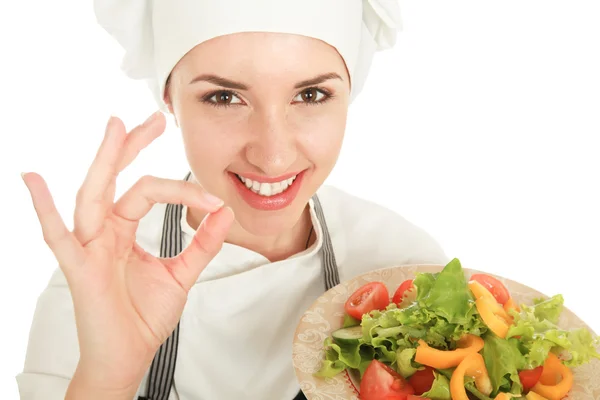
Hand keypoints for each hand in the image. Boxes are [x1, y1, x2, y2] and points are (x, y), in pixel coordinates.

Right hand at [22, 112, 233, 398]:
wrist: (129, 356)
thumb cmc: (144, 317)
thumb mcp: (181, 274)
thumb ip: (202, 244)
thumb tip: (224, 211)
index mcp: (124, 230)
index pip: (148, 191)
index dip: (182, 191)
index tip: (213, 199)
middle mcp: (103, 232)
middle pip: (114, 179)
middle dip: (131, 146)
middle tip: (153, 119)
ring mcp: (89, 247)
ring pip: (93, 196)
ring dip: (104, 161)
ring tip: (116, 127)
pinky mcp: (79, 269)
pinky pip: (57, 236)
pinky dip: (43, 208)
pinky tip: (33, 179)